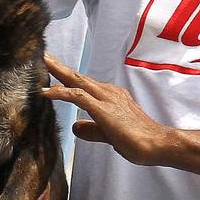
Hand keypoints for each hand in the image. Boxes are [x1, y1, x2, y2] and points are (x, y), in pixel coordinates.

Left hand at [41, 54, 165, 165]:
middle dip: (60, 66)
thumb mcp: (109, 135)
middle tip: (43, 56)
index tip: (53, 70)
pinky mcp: (103, 109)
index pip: (85, 84)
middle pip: (78, 77)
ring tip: (41, 64)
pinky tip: (47, 92)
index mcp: (111, 96)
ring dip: (58, 72)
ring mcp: (106, 99)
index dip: (68, 77)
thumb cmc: (139, 140)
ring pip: (77, 81)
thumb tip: (76, 127)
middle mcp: (109, 93)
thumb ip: (92, 130)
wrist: (158, 143)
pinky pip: (77, 97)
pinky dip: (60, 92)